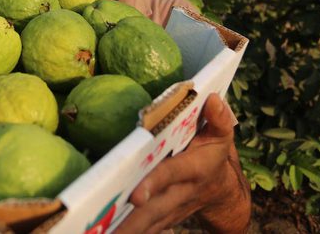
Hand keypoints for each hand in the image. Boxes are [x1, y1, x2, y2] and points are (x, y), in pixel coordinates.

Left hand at [114, 93, 250, 233]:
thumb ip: (218, 118)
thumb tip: (211, 98)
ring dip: (125, 230)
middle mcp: (181, 192)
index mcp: (195, 169)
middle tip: (105, 228)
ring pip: (147, 223)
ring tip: (98, 233)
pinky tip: (105, 233)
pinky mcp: (162, 217)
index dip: (154, 184)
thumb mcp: (221, 135)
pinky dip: (126, 231)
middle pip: (154, 208)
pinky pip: (145, 228)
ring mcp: (171, 208)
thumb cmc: (214, 154)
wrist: (221, 191)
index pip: (171, 174)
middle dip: (132, 220)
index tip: (135, 196)